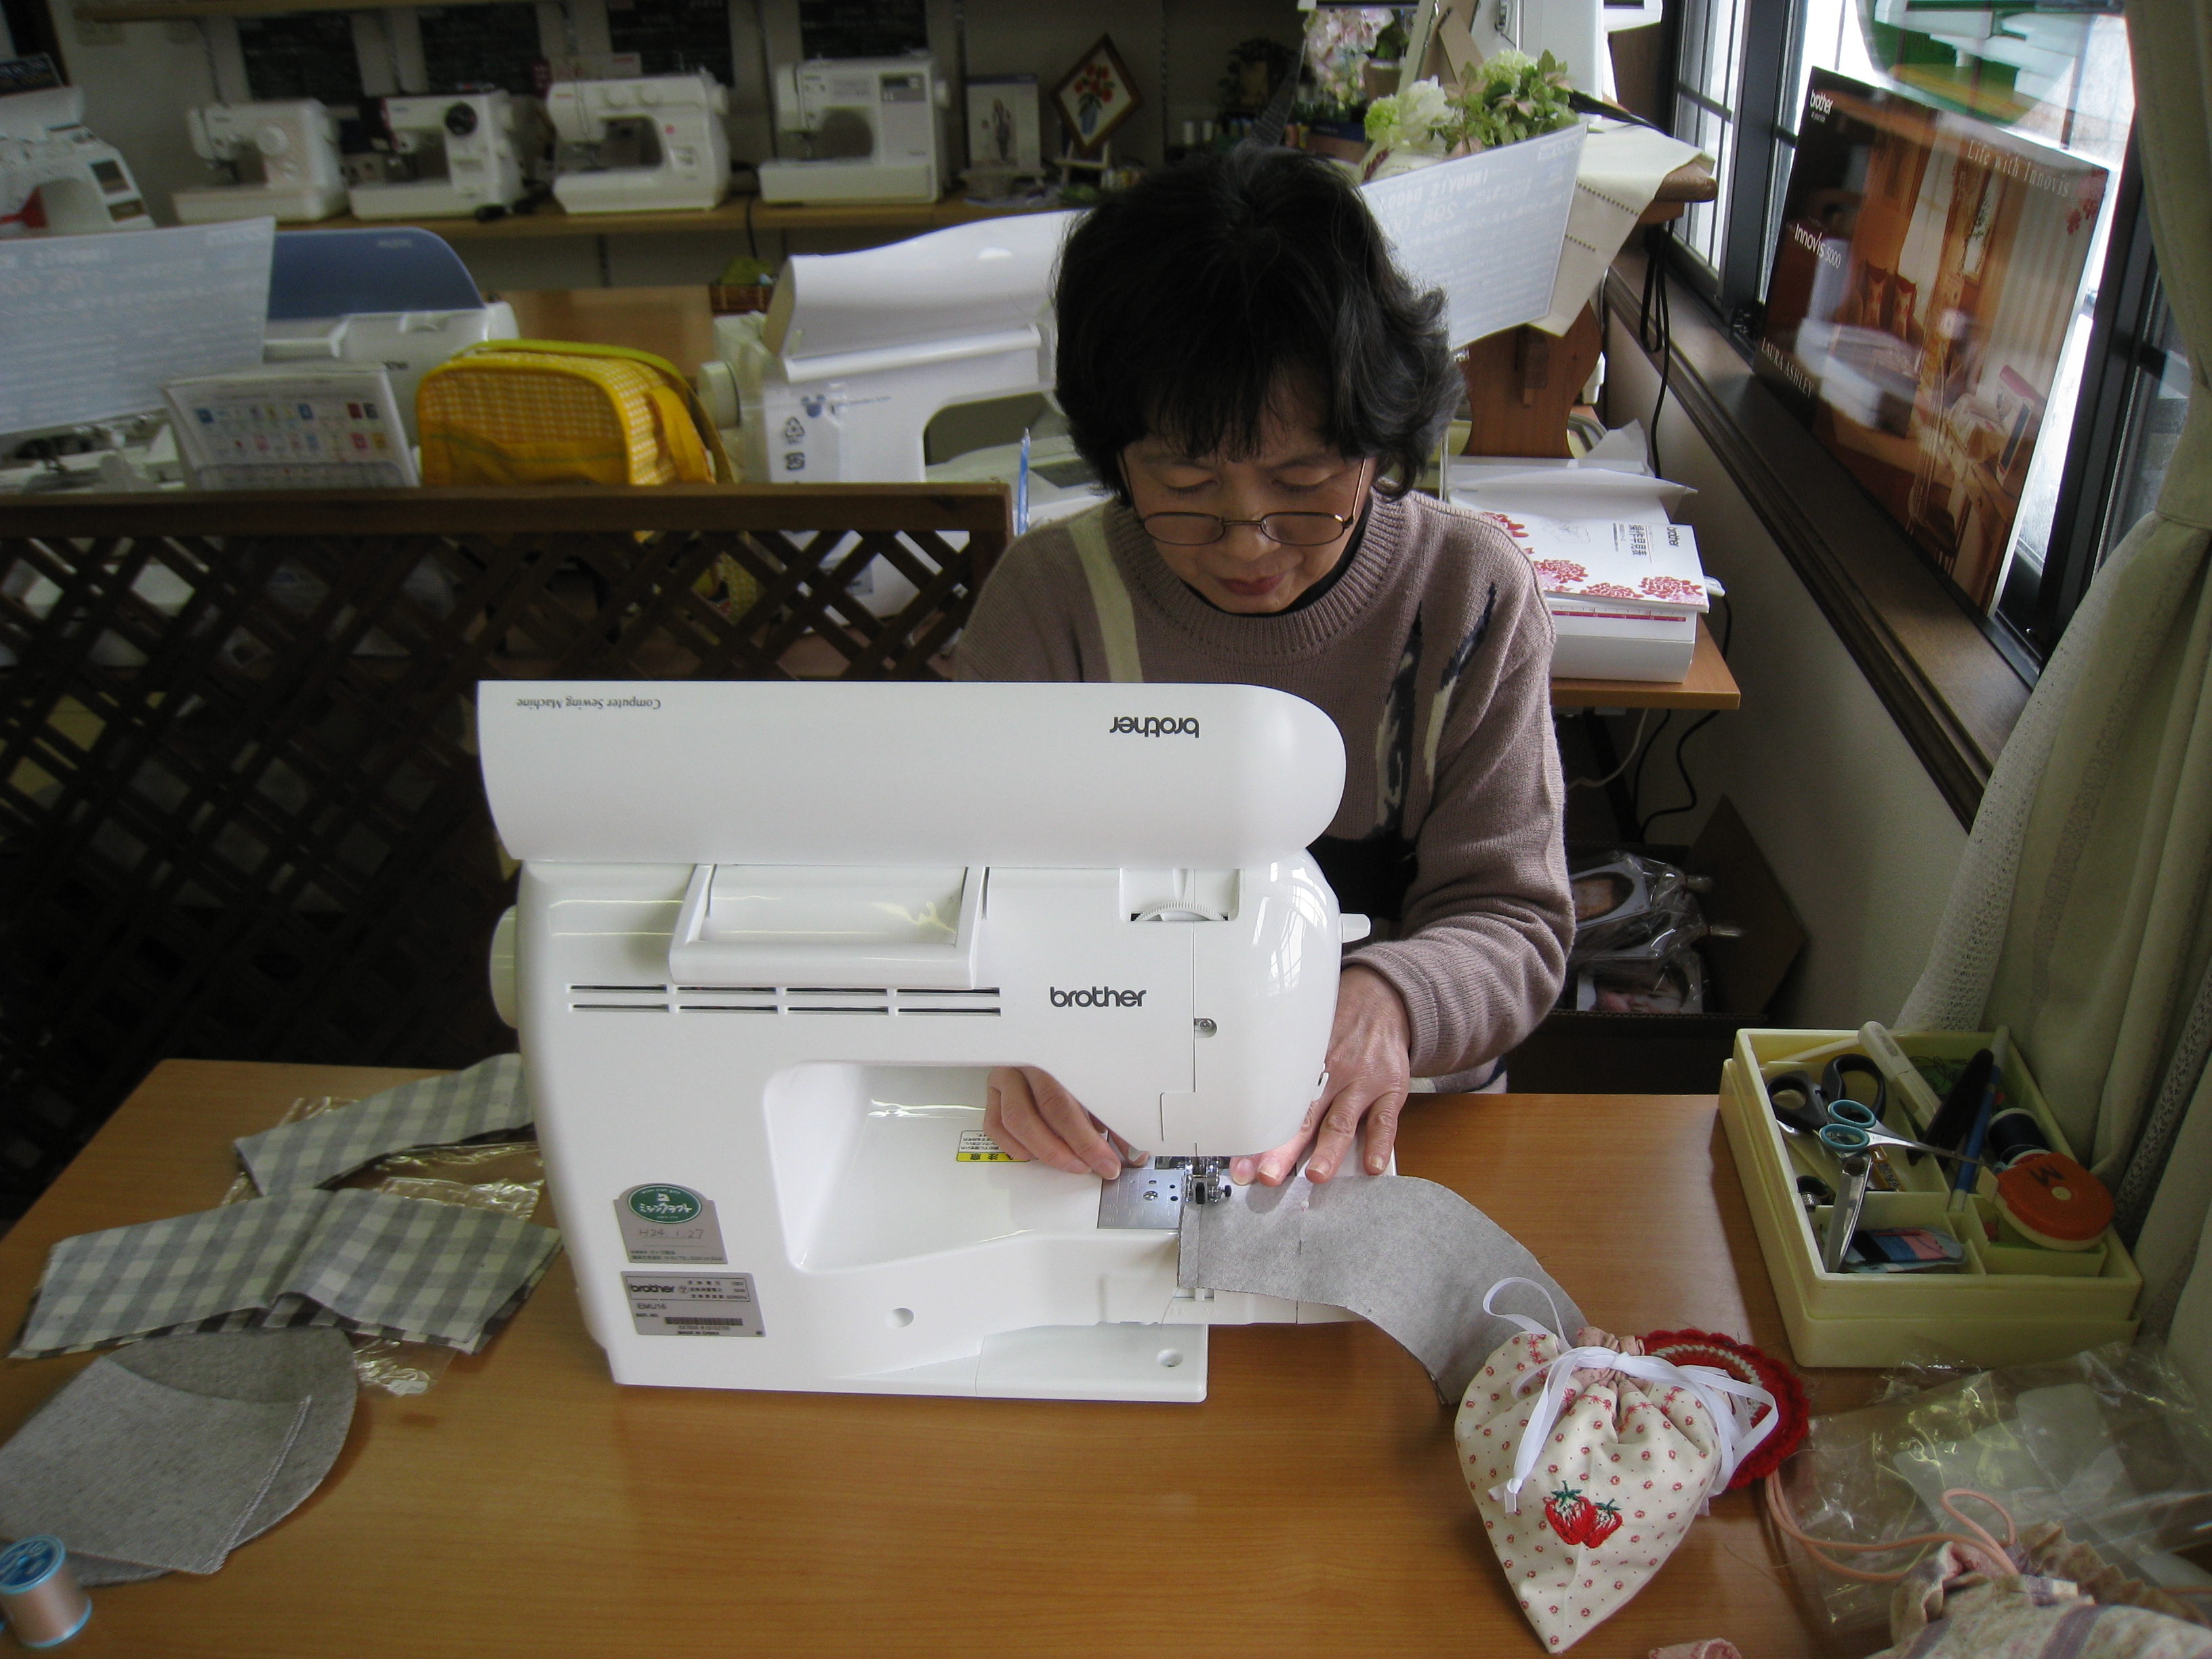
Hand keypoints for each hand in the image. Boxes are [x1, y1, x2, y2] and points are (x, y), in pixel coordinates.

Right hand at [983, 1065, 1144, 1179]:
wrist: (1041, 1048)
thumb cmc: (1073, 1069)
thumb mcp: (1096, 1088)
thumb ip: (1111, 1120)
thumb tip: (1132, 1154)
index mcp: (1060, 1057)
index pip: (1077, 1100)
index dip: (1092, 1139)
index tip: (1110, 1162)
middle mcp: (1031, 1064)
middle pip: (1051, 1107)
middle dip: (1076, 1147)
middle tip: (1094, 1166)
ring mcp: (1007, 1077)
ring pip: (1018, 1119)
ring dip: (1046, 1150)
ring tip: (1069, 1163)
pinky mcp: (993, 1093)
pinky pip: (996, 1125)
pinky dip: (1014, 1146)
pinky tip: (1034, 1155)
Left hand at [1231, 965, 1411, 1186]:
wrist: (1381, 1001)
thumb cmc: (1338, 1027)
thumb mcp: (1307, 1041)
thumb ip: (1290, 1077)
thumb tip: (1256, 1116)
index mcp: (1304, 1066)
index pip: (1276, 1106)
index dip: (1257, 1136)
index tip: (1239, 1162)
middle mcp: (1330, 1074)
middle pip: (1303, 1117)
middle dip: (1283, 1150)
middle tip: (1265, 1174)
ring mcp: (1362, 1083)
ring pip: (1342, 1120)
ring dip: (1328, 1151)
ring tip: (1316, 1175)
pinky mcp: (1390, 1089)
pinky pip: (1384, 1119)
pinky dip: (1379, 1144)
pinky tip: (1371, 1166)